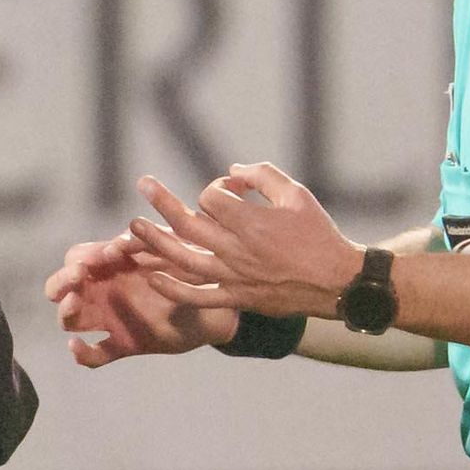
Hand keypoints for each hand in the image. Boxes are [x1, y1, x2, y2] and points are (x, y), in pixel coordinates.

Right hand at [45, 234, 233, 365]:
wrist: (220, 306)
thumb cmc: (197, 271)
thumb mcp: (175, 250)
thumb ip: (147, 243)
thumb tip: (116, 244)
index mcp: (113, 265)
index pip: (78, 257)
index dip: (81, 258)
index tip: (100, 258)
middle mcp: (105, 290)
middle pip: (63, 286)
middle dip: (61, 282)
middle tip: (76, 279)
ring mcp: (111, 318)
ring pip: (71, 318)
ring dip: (66, 312)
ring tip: (75, 306)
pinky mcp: (124, 344)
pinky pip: (96, 354)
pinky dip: (82, 354)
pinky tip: (76, 347)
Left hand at [127, 164, 365, 319]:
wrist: (336, 281)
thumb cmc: (318, 233)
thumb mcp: (296, 194)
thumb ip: (263, 175)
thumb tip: (231, 171)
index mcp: (252, 221)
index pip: (212, 197)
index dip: (216, 187)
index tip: (230, 189)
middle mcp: (237, 249)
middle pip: (188, 223)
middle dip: (162, 201)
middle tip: (144, 184)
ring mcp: (234, 276)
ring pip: (184, 259)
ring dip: (155, 242)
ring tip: (133, 228)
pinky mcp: (236, 297)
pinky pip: (198, 297)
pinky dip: (173, 288)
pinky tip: (152, 276)